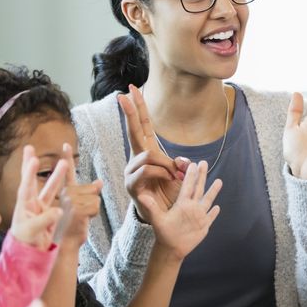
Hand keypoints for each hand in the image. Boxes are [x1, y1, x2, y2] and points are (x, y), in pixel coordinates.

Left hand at [9, 146, 67, 248]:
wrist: (30, 254)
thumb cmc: (26, 242)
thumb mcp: (32, 231)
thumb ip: (44, 220)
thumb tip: (59, 210)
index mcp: (23, 205)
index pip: (26, 186)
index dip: (29, 173)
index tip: (32, 159)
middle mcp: (31, 203)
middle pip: (32, 180)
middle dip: (32, 165)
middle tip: (30, 148)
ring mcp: (41, 208)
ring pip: (50, 188)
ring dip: (57, 176)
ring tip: (64, 163)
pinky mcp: (50, 214)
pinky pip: (59, 200)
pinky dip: (67, 192)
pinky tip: (74, 185)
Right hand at [55, 143, 102, 246]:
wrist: (66, 243)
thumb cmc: (73, 226)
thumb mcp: (81, 207)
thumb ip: (88, 192)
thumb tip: (100, 181)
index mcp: (65, 191)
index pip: (67, 172)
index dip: (67, 157)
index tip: (66, 144)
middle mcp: (66, 193)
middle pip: (92, 189)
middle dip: (92, 202)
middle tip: (80, 215)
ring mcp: (70, 200)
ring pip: (96, 197)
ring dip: (93, 210)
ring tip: (81, 218)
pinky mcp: (77, 208)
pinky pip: (96, 206)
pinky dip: (94, 215)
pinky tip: (83, 221)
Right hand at [118, 85, 188, 221]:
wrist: (166, 217)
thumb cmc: (171, 193)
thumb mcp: (180, 176)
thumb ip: (181, 165)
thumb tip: (182, 162)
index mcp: (148, 151)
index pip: (142, 125)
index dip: (138, 108)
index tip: (130, 89)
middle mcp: (136, 158)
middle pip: (134, 130)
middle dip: (130, 112)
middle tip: (123, 94)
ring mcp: (132, 170)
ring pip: (148, 155)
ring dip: (165, 165)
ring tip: (174, 176)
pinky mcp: (131, 184)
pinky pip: (147, 170)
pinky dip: (162, 174)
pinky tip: (168, 179)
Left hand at [149, 160, 222, 259]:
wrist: (170, 248)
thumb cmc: (163, 233)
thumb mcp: (157, 218)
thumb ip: (151, 206)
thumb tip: (141, 195)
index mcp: (182, 203)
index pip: (187, 186)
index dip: (189, 175)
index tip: (191, 163)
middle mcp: (191, 207)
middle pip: (199, 188)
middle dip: (202, 176)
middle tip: (204, 162)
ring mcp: (198, 216)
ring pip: (208, 200)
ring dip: (213, 191)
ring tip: (219, 181)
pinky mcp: (203, 226)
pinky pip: (210, 217)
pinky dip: (214, 212)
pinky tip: (218, 207)